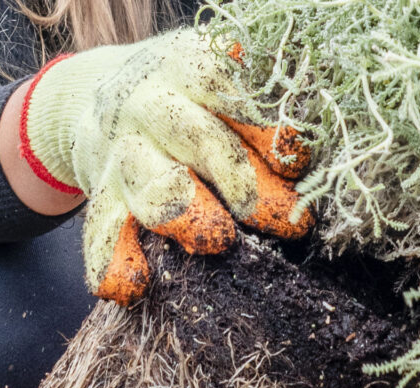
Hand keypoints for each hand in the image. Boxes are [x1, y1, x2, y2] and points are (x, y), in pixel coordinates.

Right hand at [19, 29, 311, 304]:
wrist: (91, 94)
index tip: (297, 159)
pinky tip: (131, 289)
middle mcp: (153, 104)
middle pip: (200, 142)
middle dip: (247, 185)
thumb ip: (266, 104)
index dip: (268, 125)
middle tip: (291, 224)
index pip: (231, 86)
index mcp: (191, 66)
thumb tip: (328, 154)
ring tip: (218, 244)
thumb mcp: (220, 75)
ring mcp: (122, 151)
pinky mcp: (101, 193)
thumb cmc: (188, 94)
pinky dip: (111, 261)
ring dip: (187, 218)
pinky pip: (102, 229)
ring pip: (152, 187)